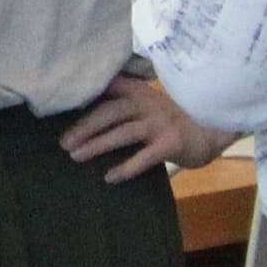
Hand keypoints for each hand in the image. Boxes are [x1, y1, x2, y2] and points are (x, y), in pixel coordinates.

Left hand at [63, 73, 235, 182]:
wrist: (211, 131)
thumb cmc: (167, 119)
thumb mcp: (144, 102)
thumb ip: (119, 102)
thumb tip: (75, 113)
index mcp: (136, 91)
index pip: (104, 88)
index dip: (81, 95)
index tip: (56, 104)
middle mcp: (146, 103)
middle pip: (108, 112)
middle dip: (83, 127)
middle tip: (63, 143)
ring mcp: (159, 123)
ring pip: (122, 133)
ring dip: (96, 145)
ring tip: (75, 156)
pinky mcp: (170, 144)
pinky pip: (144, 157)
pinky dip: (125, 168)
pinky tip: (109, 177)